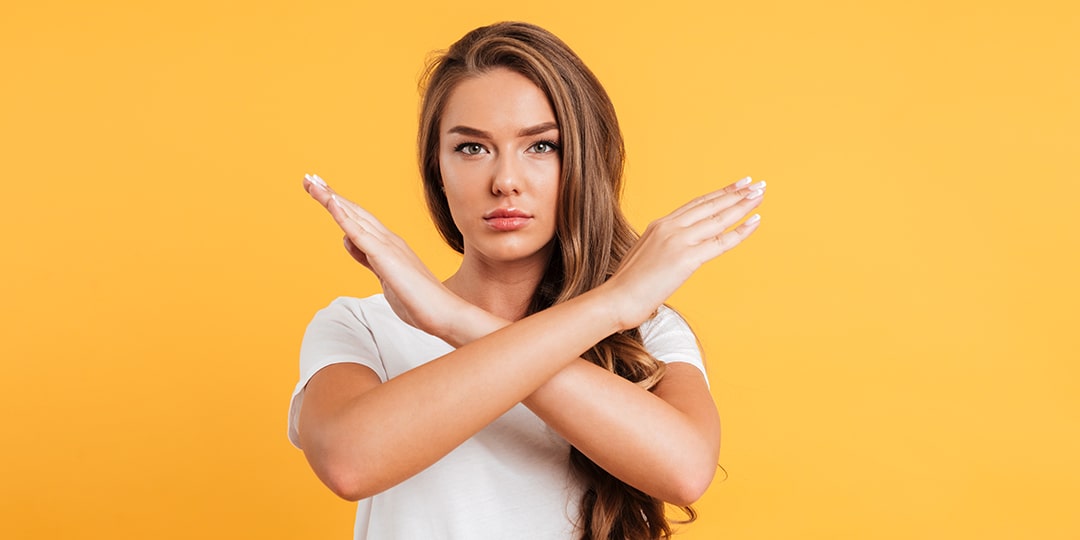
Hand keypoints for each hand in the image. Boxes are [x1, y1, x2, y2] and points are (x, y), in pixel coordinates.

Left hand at [302, 173, 465, 335]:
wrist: (443, 312)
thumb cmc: (418, 300)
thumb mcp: (383, 276)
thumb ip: (366, 258)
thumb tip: (348, 240)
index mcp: (388, 245)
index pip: (358, 220)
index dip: (338, 205)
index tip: (321, 191)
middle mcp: (388, 239)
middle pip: (353, 211)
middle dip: (329, 195)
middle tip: (309, 178)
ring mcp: (387, 246)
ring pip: (354, 216)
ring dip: (331, 198)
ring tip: (313, 182)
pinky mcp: (385, 257)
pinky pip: (360, 233)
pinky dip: (344, 217)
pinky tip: (331, 203)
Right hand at [602, 177, 765, 329]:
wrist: (616, 299)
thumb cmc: (627, 286)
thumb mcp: (644, 257)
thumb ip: (661, 248)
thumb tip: (673, 253)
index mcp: (659, 225)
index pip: (695, 205)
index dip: (717, 194)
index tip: (734, 186)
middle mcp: (669, 227)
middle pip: (709, 205)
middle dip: (735, 193)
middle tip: (756, 184)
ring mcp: (678, 241)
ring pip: (718, 218)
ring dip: (742, 205)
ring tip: (760, 195)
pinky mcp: (686, 258)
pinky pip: (720, 242)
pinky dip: (741, 231)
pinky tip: (755, 221)